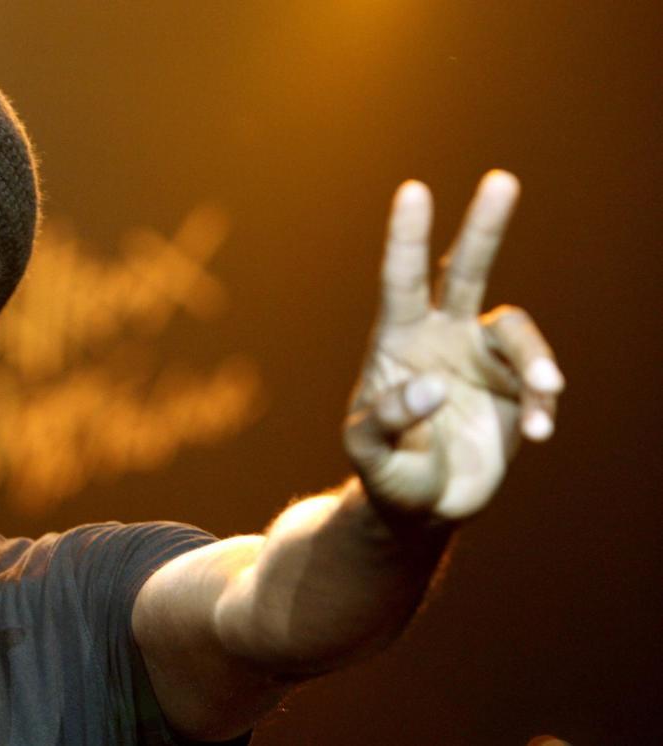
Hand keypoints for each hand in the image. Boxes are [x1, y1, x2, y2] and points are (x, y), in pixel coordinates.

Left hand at [344, 170, 564, 519]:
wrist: (425, 506)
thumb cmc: (386, 470)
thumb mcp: (368, 451)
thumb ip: (388, 419)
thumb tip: (433, 385)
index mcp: (397, 340)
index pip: (401, 281)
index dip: (408, 237)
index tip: (414, 190)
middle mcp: (442, 337)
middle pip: (465, 272)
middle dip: (483, 227)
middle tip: (501, 180)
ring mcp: (482, 360)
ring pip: (517, 332)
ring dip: (534, 359)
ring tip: (546, 393)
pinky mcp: (517, 390)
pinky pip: (540, 382)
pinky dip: (544, 403)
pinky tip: (539, 432)